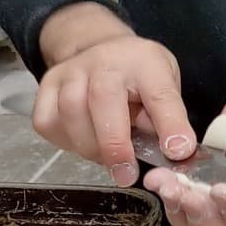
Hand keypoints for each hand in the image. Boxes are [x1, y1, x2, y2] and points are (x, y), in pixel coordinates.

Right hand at [33, 3, 195, 186]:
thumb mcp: (166, 87)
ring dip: (90, 147)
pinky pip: (48, 122)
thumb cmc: (139, 76)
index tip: (178, 152)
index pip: (160, 94)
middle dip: (115, 146)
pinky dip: (65, 142)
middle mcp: (104, 62)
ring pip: (71, 114)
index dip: (170, 124)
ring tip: (107, 159)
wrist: (103, 50)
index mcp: (145, 63)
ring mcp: (70, 71)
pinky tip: (85, 141)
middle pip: (104, 102)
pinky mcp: (46, 86)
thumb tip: (175, 154)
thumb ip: (168, 118)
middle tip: (126, 175)